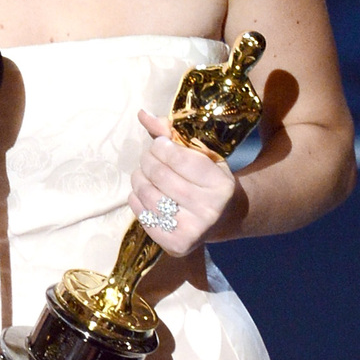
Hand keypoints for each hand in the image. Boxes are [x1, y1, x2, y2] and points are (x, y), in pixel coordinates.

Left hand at [127, 108, 242, 254]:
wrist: (222, 218)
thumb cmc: (209, 179)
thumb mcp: (203, 155)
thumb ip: (173, 134)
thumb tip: (142, 114)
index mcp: (221, 185)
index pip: (180, 159)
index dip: (162, 147)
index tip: (159, 144)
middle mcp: (209, 210)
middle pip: (161, 176)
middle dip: (148, 160)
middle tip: (148, 158)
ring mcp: (193, 231)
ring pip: (148, 195)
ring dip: (138, 179)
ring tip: (142, 173)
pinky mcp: (176, 245)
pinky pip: (143, 216)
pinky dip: (136, 200)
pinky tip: (142, 193)